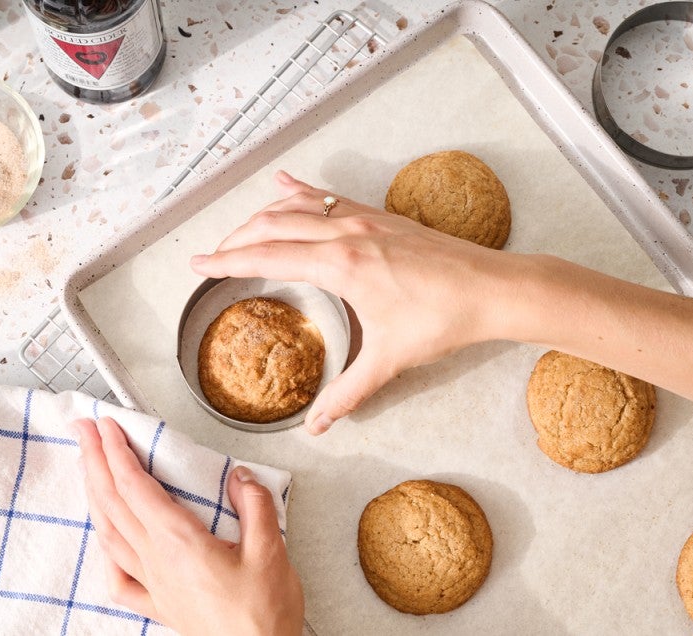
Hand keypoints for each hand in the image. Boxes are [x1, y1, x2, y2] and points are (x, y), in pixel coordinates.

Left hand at [73, 417, 303, 635]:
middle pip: (112, 502)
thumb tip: (240, 476)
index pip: (134, 485)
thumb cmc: (261, 618)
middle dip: (93, 461)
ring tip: (85, 470)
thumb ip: (255, 506)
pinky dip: (104, 552)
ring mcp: (153, 585)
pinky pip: (118, 577)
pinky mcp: (159, 606)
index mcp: (179, 542)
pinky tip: (103, 542)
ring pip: (109, 533)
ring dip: (93, 496)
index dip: (115, 452)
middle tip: (82, 432)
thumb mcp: (271, 551)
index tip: (104, 426)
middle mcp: (157, 561)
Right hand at [190, 170, 518, 433]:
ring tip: (240, 229)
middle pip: (272, 225)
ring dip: (262, 215)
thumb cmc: (443, 319)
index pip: (266, 256)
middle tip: (214, 256)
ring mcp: (362, 218)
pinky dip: (300, 189)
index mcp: (339, 264)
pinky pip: (329, 195)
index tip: (199, 264)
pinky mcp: (379, 215)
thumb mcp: (389, 359)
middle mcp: (344, 232)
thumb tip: (319, 426)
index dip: (226, 261)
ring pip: (297, 205)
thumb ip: (348, 392)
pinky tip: (283, 182)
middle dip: (236, 238)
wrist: (493, 288)